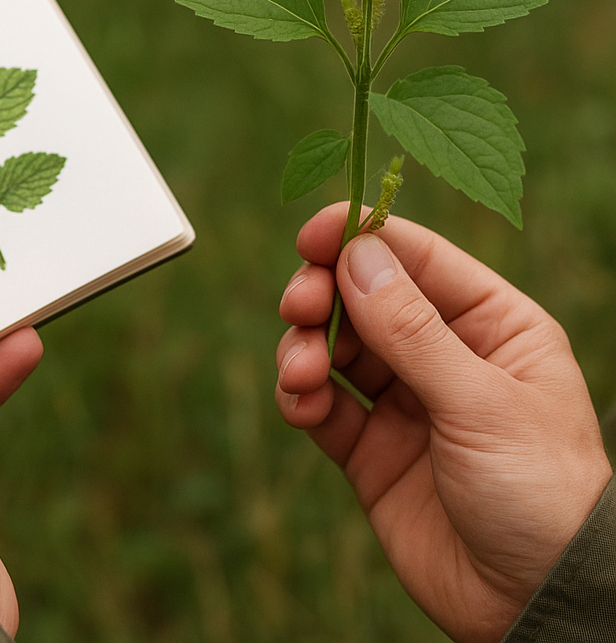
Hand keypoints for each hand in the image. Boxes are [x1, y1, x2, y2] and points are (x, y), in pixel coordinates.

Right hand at [276, 204, 611, 642]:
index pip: (418, 258)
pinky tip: (301, 404)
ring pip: (334, 345)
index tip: (311, 234)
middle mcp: (443, 354)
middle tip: (298, 306)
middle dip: (321, 293)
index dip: (360, 237)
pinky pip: (322, 404)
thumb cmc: (541, 495)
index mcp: (491, 325)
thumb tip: (355, 253)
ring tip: (302, 372)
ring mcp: (404, 401)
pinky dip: (300, 396)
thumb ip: (412, 329)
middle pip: (363, 296)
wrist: (535, 609)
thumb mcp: (482, 404)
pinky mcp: (370, 449)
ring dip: (305, 347)